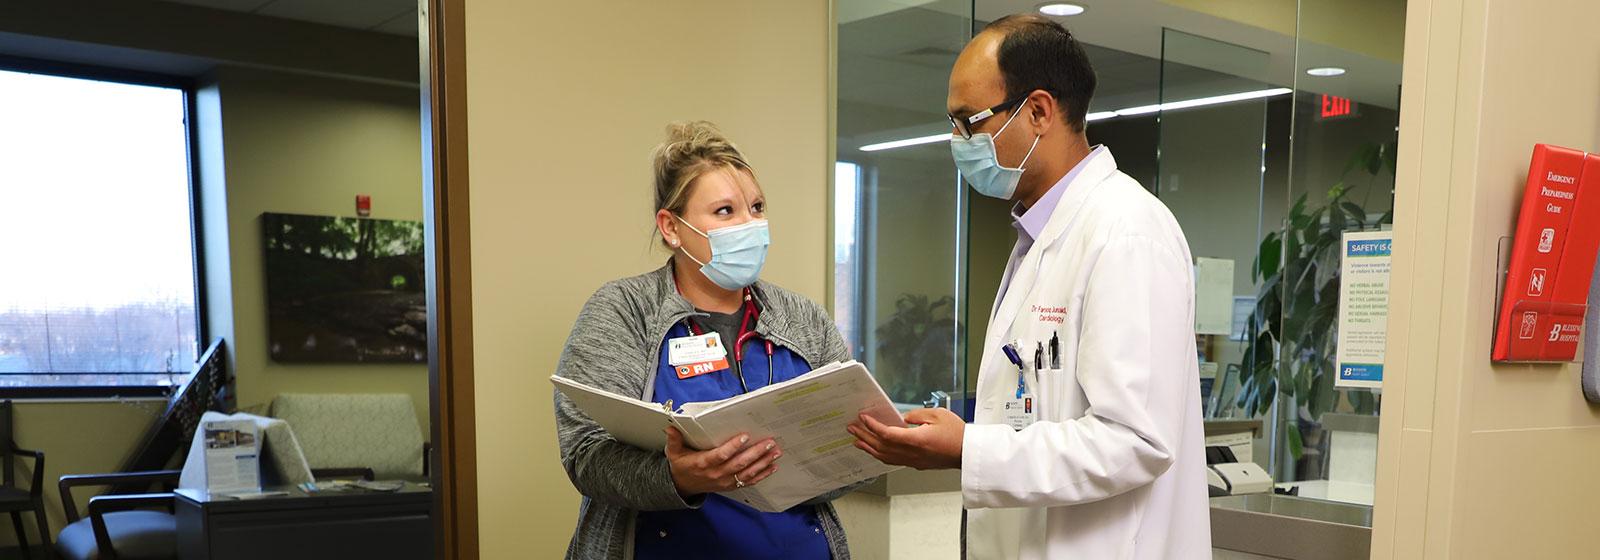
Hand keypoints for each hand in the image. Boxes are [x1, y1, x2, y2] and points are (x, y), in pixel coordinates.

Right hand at [664, 427, 780, 497]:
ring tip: (776, 452)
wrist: (683, 486)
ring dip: (763, 463)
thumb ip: (674, 440)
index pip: (720, 455)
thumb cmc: (682, 466)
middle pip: (739, 464)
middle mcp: (716, 474)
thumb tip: (671, 428)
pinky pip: (749, 481)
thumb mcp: (674, 453)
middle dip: (756, 453)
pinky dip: (762, 475)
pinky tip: (773, 467)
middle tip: (770, 443)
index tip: (745, 436)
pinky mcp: (731, 486)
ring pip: (747, 473)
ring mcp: (725, 481)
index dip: (733, 447)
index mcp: (703, 464)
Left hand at [848, 408, 963, 469]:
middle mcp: (912, 453)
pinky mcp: (917, 464)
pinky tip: (876, 451)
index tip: (863, 418)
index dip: (872, 426)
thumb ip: (916, 415)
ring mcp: (913, 461)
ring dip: (869, 448)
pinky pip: (893, 461)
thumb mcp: (937, 414)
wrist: (968, 452)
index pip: (886, 434)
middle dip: (864, 436)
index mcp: (916, 440)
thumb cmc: (957, 434)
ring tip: (857, 441)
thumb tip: (901, 419)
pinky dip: (880, 455)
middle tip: (852, 428)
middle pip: (881, 446)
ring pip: (885, 457)